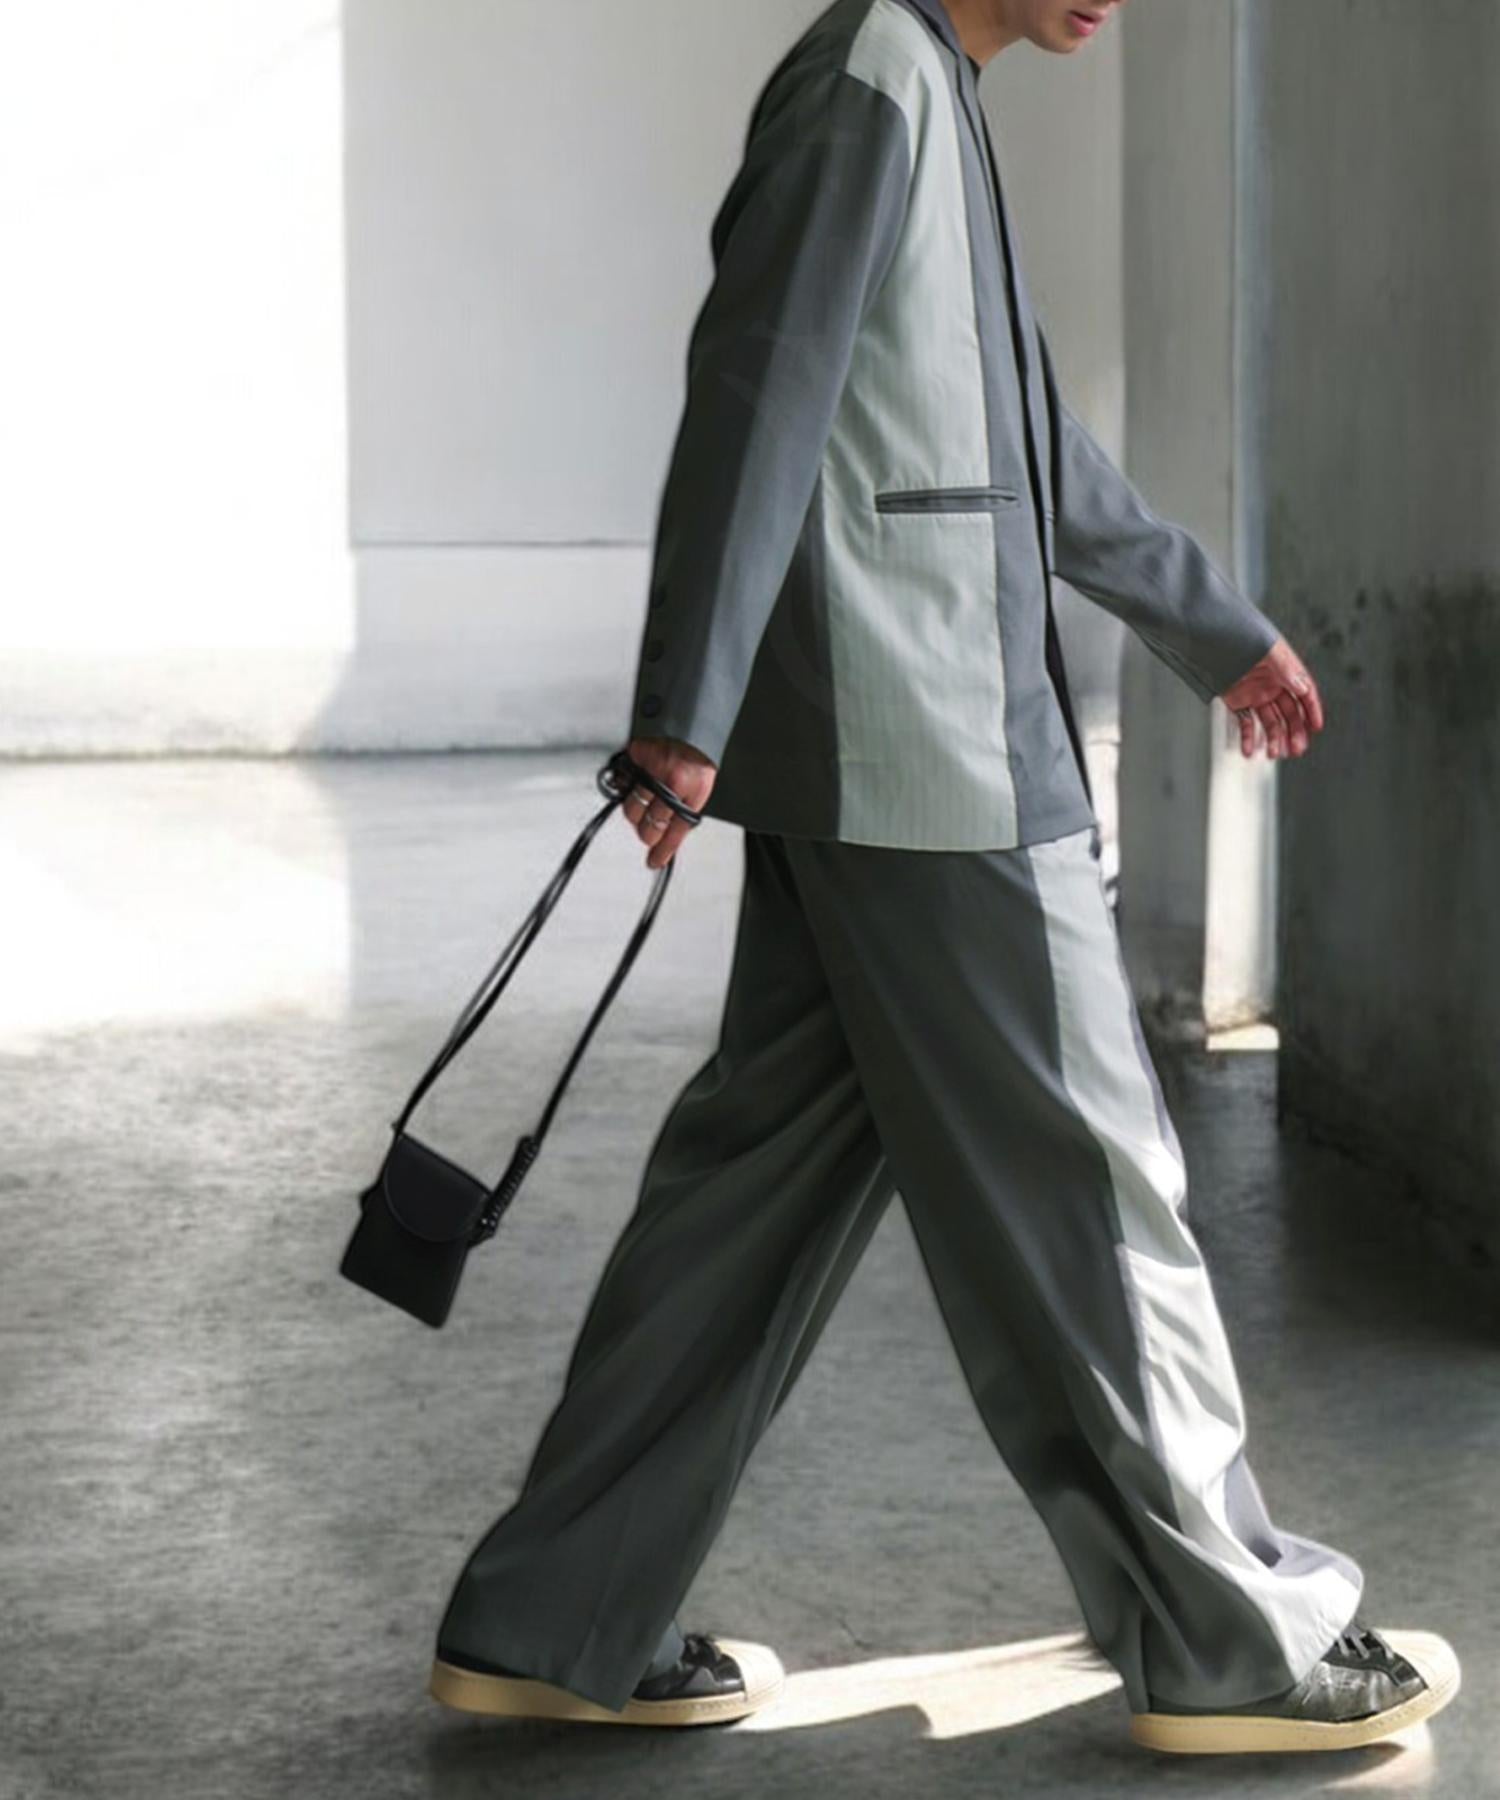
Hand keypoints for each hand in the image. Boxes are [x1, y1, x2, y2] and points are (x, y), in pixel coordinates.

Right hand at [623, 736, 717, 868]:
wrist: (693, 731)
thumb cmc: (697, 763)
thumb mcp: (699, 793)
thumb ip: (682, 816)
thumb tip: (664, 844)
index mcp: (690, 794)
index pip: (674, 832)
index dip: (663, 850)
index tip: (654, 862)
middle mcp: (671, 782)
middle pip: (647, 825)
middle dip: (647, 832)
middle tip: (648, 829)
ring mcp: (653, 768)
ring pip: (631, 808)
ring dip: (636, 812)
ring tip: (644, 804)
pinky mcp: (639, 755)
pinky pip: (623, 781)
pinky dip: (626, 785)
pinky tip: (635, 784)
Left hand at [1219, 637, 1324, 759]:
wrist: (1212, 639)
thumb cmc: (1242, 637)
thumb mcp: (1268, 651)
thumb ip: (1285, 669)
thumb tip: (1302, 687)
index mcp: (1285, 672)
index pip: (1305, 694)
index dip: (1312, 711)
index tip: (1316, 727)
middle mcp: (1273, 685)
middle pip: (1289, 713)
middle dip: (1294, 732)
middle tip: (1296, 749)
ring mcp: (1256, 694)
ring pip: (1270, 722)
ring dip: (1273, 739)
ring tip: (1273, 754)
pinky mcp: (1238, 702)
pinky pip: (1246, 723)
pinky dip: (1248, 738)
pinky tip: (1248, 751)